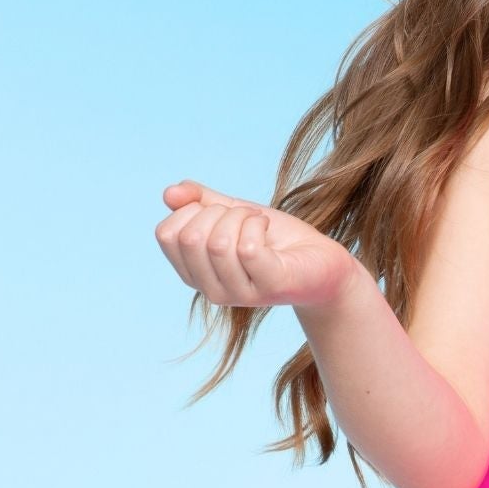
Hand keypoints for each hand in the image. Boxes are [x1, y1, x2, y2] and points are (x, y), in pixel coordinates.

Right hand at [155, 180, 356, 310]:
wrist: (322, 262)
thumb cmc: (277, 239)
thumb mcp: (233, 213)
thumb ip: (201, 201)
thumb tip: (169, 193)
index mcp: (195, 273)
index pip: (166, 234)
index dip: (191, 209)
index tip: (220, 211)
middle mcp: (211, 290)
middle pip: (189, 238)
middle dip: (217, 212)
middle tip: (243, 216)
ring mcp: (239, 294)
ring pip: (218, 242)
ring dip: (241, 217)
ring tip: (259, 222)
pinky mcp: (268, 288)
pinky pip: (247, 248)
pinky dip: (257, 224)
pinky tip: (268, 229)